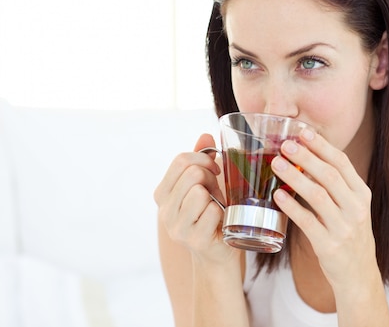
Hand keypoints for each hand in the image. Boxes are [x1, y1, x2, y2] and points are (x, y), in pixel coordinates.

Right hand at [154, 133, 235, 262]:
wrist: (217, 254)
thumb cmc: (212, 214)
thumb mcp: (205, 185)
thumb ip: (202, 160)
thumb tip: (206, 136)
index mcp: (162, 193)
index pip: (180, 160)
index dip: (203, 158)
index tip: (214, 168)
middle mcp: (164, 210)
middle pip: (192, 173)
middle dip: (211, 177)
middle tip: (216, 190)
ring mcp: (177, 227)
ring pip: (200, 192)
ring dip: (216, 196)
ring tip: (217, 206)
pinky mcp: (194, 240)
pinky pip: (213, 211)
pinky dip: (222, 212)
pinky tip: (220, 222)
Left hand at [271, 129, 379, 292]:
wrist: (358, 274)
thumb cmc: (349, 234)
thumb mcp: (351, 207)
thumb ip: (335, 186)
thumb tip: (305, 157)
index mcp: (362, 194)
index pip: (342, 163)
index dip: (322, 146)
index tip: (303, 132)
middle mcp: (356, 209)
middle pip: (330, 176)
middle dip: (306, 157)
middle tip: (285, 144)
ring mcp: (344, 228)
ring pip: (318, 196)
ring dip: (295, 177)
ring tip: (276, 164)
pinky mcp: (329, 245)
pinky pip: (308, 222)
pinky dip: (292, 206)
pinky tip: (278, 195)